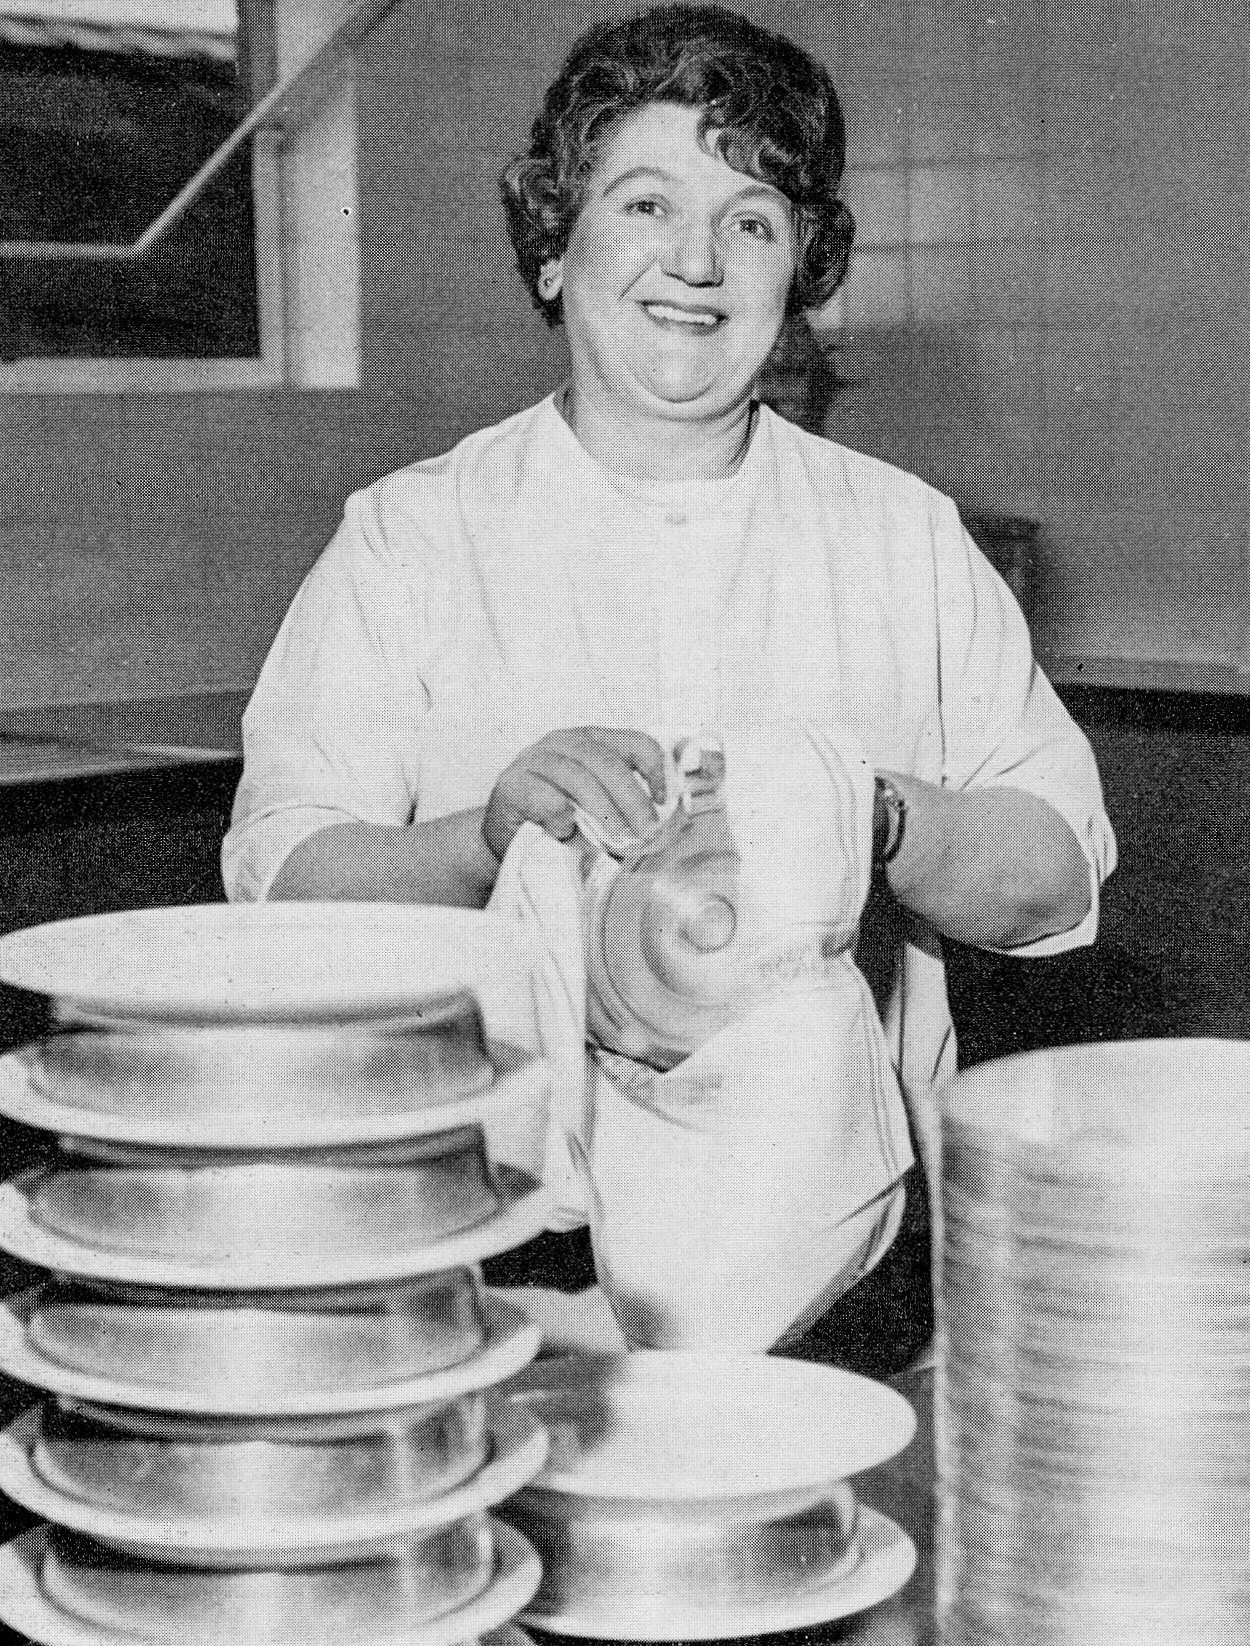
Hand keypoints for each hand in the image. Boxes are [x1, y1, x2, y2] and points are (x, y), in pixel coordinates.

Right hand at [482, 727, 667, 861]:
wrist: (507, 842)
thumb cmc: (557, 823)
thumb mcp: (597, 808)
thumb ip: (625, 805)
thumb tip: (662, 826)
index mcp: (590, 741)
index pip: (633, 741)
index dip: (655, 769)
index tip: (662, 801)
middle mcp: (562, 742)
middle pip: (606, 761)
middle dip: (632, 798)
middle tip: (645, 831)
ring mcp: (533, 760)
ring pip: (577, 776)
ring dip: (603, 811)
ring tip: (616, 839)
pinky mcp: (510, 784)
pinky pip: (545, 797)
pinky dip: (562, 816)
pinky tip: (567, 832)